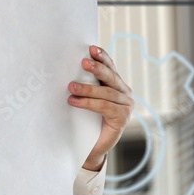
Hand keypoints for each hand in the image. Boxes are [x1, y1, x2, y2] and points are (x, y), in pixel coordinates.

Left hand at [68, 45, 132, 170]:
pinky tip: (74, 101)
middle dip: (97, 68)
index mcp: (116, 85)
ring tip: (71, 87)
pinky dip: (88, 103)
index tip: (91, 48)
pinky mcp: (122, 118)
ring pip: (106, 92)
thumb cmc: (85, 120)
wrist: (89, 147)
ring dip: (87, 88)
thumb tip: (67, 70)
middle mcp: (124, 93)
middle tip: (83, 62)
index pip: (110, 67)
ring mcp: (126, 106)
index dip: (102, 57)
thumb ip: (84, 85)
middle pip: (110, 77)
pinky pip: (105, 106)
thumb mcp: (85, 99)